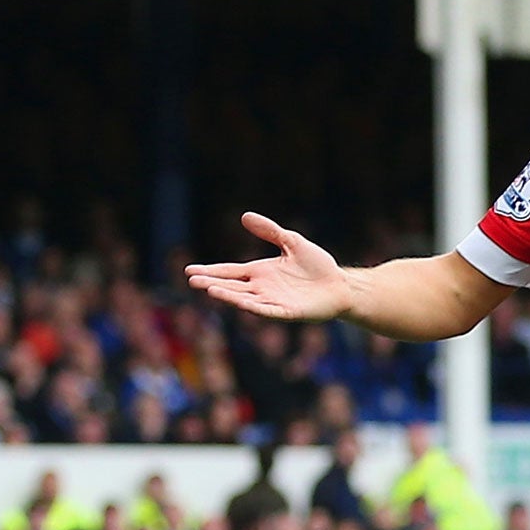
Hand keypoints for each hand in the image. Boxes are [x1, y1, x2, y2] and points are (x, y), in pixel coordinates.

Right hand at [184, 213, 349, 321]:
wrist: (340, 285)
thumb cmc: (318, 265)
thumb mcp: (291, 242)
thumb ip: (270, 231)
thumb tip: (245, 216)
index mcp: (260, 272)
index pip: (230, 271)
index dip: (211, 271)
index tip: (189, 271)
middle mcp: (262, 288)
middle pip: (232, 286)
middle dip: (212, 283)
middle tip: (192, 280)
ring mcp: (273, 301)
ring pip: (245, 299)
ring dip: (228, 295)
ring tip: (210, 289)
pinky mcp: (288, 312)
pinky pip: (268, 311)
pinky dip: (255, 307)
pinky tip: (242, 304)